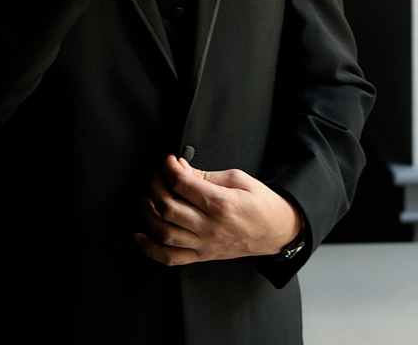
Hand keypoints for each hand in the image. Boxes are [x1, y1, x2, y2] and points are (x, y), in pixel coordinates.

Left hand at [135, 154, 301, 266]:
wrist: (277, 230)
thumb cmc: (261, 203)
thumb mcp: (238, 178)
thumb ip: (206, 175)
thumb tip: (181, 169)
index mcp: (221, 204)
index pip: (182, 185)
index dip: (169, 168)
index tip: (168, 160)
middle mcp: (210, 226)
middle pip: (168, 207)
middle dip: (155, 186)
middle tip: (156, 175)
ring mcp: (205, 244)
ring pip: (165, 232)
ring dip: (147, 213)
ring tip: (145, 197)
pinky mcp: (203, 255)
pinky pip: (171, 258)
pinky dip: (151, 249)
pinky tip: (140, 236)